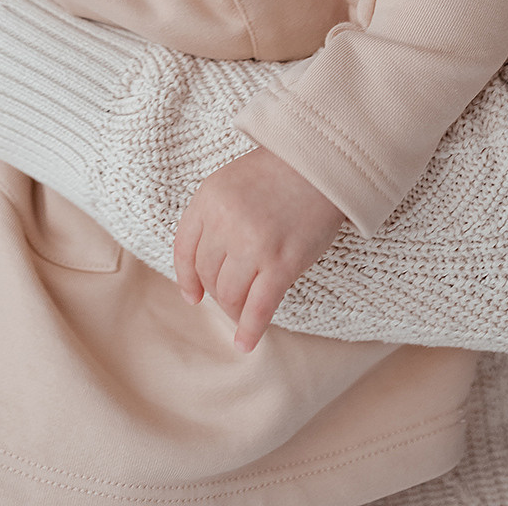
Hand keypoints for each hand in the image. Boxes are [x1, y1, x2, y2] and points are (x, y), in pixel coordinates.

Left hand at [173, 146, 344, 352]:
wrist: (322, 164)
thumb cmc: (278, 172)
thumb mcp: (232, 182)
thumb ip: (215, 216)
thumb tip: (202, 271)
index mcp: (209, 198)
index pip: (185, 250)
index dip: (187, 278)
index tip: (192, 296)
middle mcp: (225, 222)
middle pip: (208, 275)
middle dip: (217, 291)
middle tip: (231, 298)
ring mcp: (253, 245)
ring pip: (229, 295)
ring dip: (233, 310)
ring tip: (243, 313)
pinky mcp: (281, 264)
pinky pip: (258, 308)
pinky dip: (250, 331)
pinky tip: (246, 343)